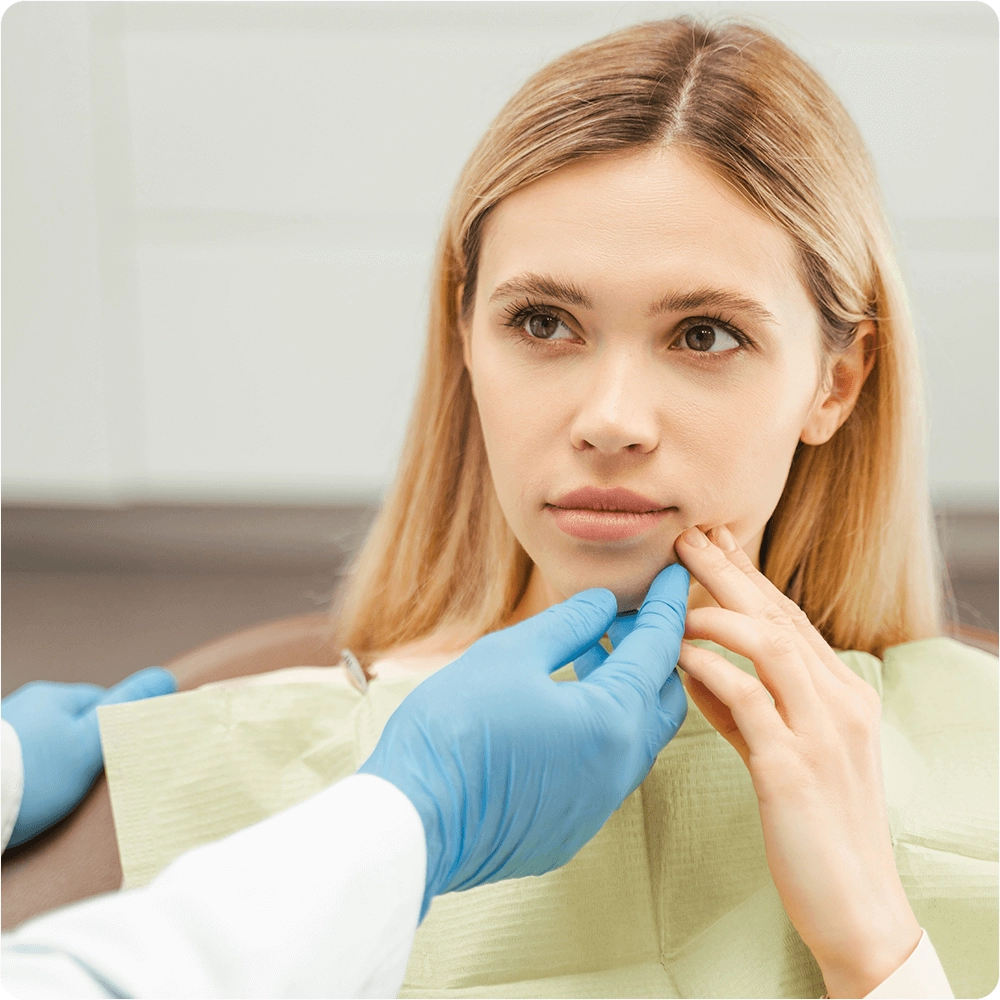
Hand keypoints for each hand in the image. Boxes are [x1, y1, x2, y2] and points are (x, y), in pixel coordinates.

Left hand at [2, 667, 176, 846]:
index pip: (101, 702)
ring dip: (54, 762)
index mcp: (54, 696)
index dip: (117, 728)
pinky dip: (31, 774)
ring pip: (45, 740)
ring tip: (57, 792)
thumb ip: (126, 710)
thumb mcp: (89, 743)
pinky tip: (31, 794)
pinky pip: (22, 759)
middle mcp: (25, 704)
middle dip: (83, 746)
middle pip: (70, 722)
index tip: (122, 756)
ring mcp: (5, 729)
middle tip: (90, 780)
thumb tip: (164, 676)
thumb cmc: (32, 775)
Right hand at [359, 563, 689, 918]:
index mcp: (613, 721)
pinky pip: (605, 769)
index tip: (674, 574)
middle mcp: (619, 770)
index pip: (659, 649)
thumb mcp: (510, 655)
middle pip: (661, 698)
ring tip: (586, 653)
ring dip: (622, 690)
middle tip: (621, 617)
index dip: (666, 605)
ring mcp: (597, 806)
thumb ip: (568, 625)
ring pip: (634, 736)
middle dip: (652, 652)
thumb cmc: (455, 729)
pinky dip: (600, 729)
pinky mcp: (570, 828)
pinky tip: (560, 707)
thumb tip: (603, 605)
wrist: (413, 822)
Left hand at [674, 525, 919, 998]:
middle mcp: (839, 703)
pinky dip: (712, 670)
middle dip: (730, 572)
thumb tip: (691, 666)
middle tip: (688, 538)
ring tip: (673, 595)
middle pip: (780, 617)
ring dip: (718, 613)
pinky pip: (749, 702)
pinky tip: (678, 655)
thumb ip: (744, 708)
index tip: (714, 541)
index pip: (791, 617)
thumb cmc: (813, 825)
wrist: (856, 904)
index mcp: (842, 695)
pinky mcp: (794, 769)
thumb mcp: (782, 752)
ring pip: (772, 646)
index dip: (749, 576)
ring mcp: (822, 734)